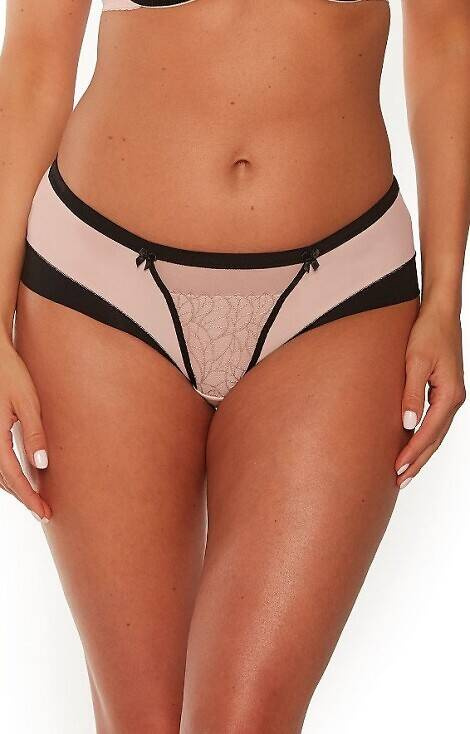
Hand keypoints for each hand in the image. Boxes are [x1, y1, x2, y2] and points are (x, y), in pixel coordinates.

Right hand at [0, 341, 50, 521]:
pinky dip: (7, 476)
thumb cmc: (11, 374)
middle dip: (24, 498)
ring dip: (15, 489)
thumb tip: (42, 465)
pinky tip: (21, 479)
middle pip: (3, 481)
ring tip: (35, 500)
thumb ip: (34, 434)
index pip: (13, 477)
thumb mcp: (28, 403)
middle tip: (44, 513)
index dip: (30, 497)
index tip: (44, 512)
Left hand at [395, 300, 465, 488]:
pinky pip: (434, 421)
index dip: (413, 452)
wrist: (440, 314)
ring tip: (404, 471)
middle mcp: (454, 398)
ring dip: (420, 452)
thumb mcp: (414, 362)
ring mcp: (451, 396)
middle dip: (417, 461)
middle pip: (435, 438)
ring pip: (436, 433)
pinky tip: (411, 445)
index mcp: (449, 394)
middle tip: (399, 480)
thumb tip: (407, 424)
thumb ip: (411, 393)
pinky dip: (423, 437)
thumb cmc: (427, 333)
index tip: (398, 468)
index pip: (429, 432)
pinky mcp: (444, 391)